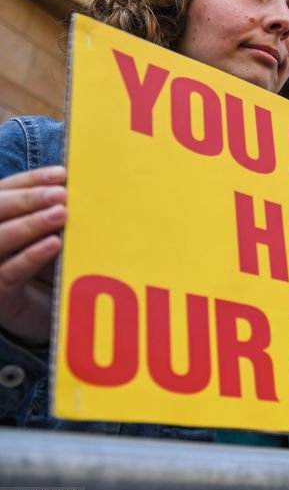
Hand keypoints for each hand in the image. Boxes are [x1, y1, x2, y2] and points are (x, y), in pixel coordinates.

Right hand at [0, 166, 66, 345]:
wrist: (39, 315)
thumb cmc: (46, 268)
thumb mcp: (50, 237)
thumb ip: (55, 215)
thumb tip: (79, 189)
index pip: (5, 191)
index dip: (31, 181)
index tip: (62, 174)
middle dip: (29, 199)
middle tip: (61, 194)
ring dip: (30, 224)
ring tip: (61, 214)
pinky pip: (10, 272)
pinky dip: (32, 255)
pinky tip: (53, 243)